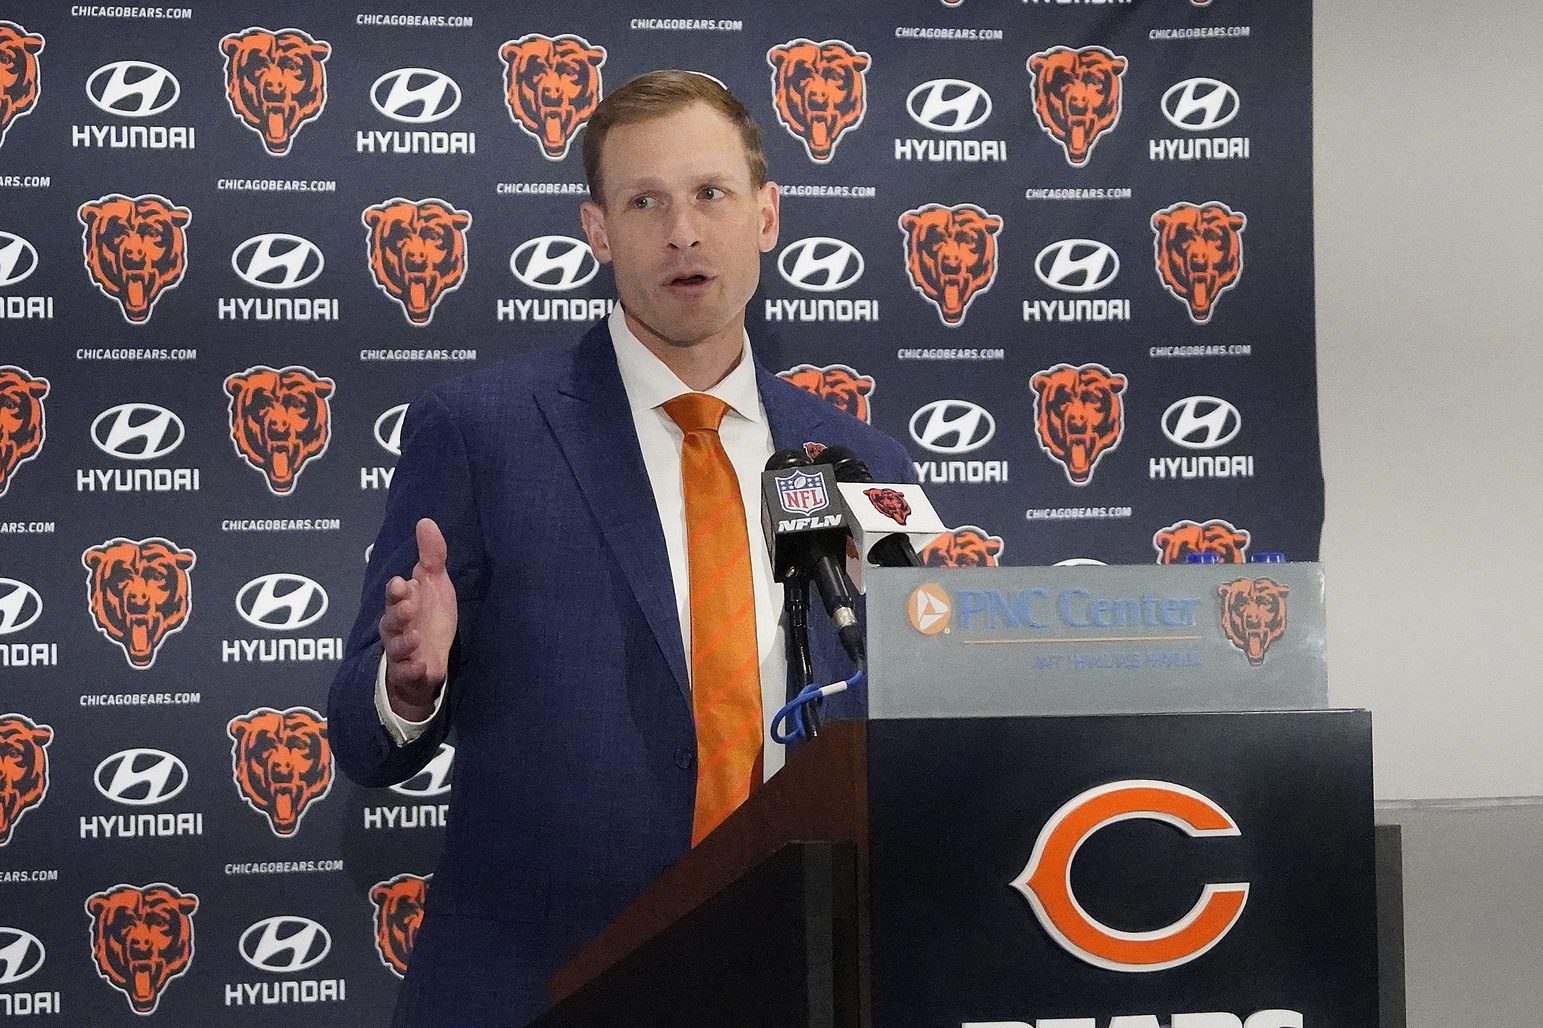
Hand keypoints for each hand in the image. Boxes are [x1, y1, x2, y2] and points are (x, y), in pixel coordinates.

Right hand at [380, 518, 457, 720]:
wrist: (432, 659)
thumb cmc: (429, 617)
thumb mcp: (435, 584)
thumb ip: (431, 555)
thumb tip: (426, 521)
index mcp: (402, 604)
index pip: (395, 595)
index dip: (397, 591)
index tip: (403, 582)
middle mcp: (397, 627)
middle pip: (391, 620)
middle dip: (398, 612)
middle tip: (407, 604)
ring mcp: (402, 652)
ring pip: (396, 646)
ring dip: (404, 641)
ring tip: (415, 637)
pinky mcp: (410, 673)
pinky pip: (407, 673)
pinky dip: (413, 669)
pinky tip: (422, 665)